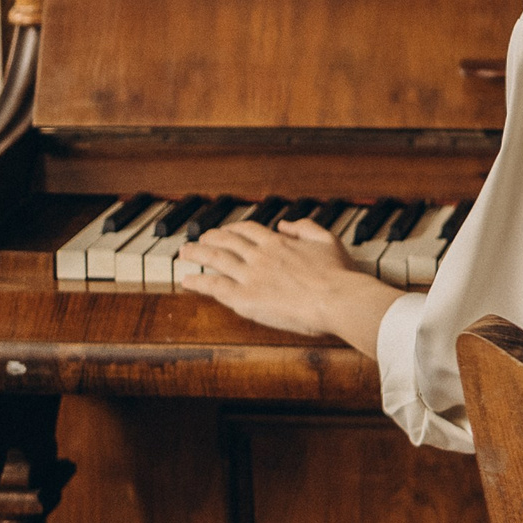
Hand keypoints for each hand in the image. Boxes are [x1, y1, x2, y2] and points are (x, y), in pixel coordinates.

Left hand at [177, 217, 405, 348]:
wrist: (337, 298)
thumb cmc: (338, 274)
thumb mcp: (328, 240)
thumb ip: (305, 228)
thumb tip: (286, 223)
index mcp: (279, 243)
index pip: (248, 230)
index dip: (233, 229)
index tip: (225, 231)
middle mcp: (260, 255)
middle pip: (227, 241)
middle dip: (209, 238)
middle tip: (197, 240)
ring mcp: (251, 276)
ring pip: (216, 259)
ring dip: (197, 254)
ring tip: (184, 252)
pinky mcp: (245, 298)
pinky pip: (215, 287)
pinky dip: (198, 282)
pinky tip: (186, 281)